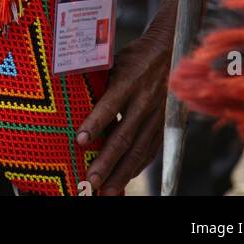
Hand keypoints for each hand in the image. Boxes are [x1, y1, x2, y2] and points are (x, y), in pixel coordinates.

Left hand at [76, 28, 169, 193]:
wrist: (172, 51)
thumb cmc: (135, 56)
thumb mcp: (114, 60)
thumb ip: (98, 81)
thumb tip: (71, 97)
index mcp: (129, 80)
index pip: (110, 105)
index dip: (95, 123)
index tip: (80, 141)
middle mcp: (144, 101)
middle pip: (124, 136)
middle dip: (107, 162)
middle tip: (90, 181)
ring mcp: (156, 116)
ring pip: (138, 150)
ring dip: (122, 174)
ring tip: (106, 191)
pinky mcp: (163, 125)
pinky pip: (150, 151)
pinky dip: (136, 168)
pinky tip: (125, 180)